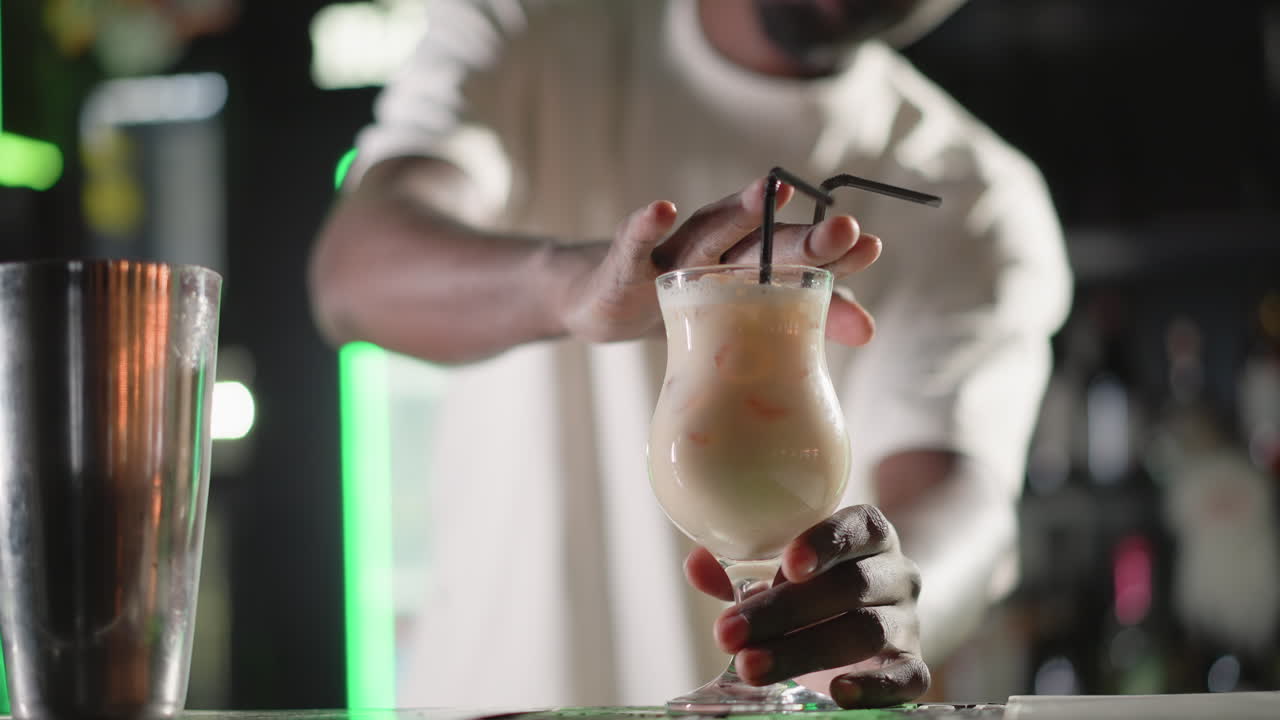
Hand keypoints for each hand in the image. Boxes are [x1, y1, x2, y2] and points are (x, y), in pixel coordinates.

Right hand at [556, 177, 880, 344]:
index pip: (797, 259)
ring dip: (739, 210)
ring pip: (709, 231)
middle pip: (765, 242)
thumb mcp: (739, 319)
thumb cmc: (684, 307)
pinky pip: (635, 244)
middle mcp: (718, 251)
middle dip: (804, 237)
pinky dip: (646, 226)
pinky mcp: (626, 265)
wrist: (606, 301)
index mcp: (748, 267)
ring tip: (770, 192)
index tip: (871, 247)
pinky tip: (662, 209)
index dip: (833, 254)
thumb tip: (869, 330)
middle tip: (845, 228)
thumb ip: (802, 321)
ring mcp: (672, 254)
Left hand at [685, 505, 928, 707]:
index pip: (858, 527)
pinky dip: (874, 686)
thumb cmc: (816, 591)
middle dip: (784, 611)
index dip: (826, 542)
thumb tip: (697, 565)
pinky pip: (908, 677)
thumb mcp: (779, 574)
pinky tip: (837, 692)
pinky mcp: (913, 666)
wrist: (876, 624)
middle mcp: (896, 574)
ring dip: (802, 651)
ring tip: (749, 665)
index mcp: (868, 536)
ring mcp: (907, 622)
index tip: (787, 564)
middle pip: (850, 586)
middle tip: (728, 633)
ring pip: (865, 632)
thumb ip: (739, 569)